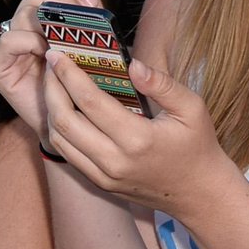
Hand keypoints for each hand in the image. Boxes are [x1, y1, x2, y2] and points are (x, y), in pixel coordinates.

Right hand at [0, 0, 102, 130]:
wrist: (74, 124)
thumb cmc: (83, 81)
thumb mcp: (92, 35)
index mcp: (44, 13)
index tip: (94, 2)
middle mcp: (24, 23)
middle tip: (89, 16)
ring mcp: (10, 44)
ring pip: (25, 10)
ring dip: (53, 21)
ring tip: (73, 38)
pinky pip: (10, 40)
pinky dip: (32, 42)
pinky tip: (50, 52)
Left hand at [41, 46, 231, 218]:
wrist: (198, 193)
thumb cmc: (197, 146)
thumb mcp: (192, 108)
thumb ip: (162, 84)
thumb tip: (132, 64)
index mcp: (137, 139)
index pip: (90, 102)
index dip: (68, 75)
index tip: (57, 55)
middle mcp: (114, 160)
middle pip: (64, 121)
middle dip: (51, 89)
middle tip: (50, 65)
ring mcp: (104, 176)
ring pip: (59, 140)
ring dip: (50, 109)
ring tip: (53, 84)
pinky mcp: (99, 183)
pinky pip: (67, 154)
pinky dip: (58, 130)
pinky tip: (62, 109)